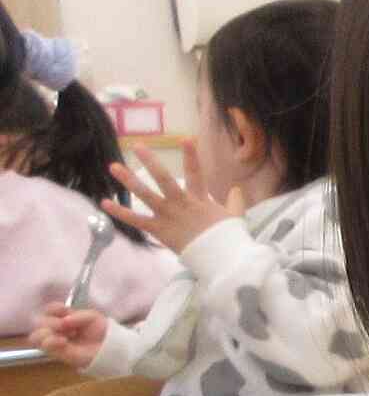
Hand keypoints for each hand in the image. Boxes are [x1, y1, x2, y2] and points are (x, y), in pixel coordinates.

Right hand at [31, 302, 105, 369]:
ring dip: (45, 333)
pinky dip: (50, 342)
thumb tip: (63, 321)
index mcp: (62, 316)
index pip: (49, 309)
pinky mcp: (56, 352)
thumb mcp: (92, 317)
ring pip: (35, 336)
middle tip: (64, 325)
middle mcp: (54, 328)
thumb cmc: (99, 330)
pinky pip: (44, 347)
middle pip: (38, 321)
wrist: (108, 347)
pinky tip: (63, 342)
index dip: (54, 308)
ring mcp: (53, 341)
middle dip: (50, 322)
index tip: (64, 310)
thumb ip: (78, 316)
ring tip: (63, 336)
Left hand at [104, 148, 243, 253]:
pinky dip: (120, 212)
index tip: (185, 138)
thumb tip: (236, 189)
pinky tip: (104, 203)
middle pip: (163, 178)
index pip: (195, 173)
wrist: (220, 257)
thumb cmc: (228, 238)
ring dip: (129, 180)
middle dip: (150, 161)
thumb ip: (234, 202)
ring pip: (145, 194)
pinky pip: (136, 220)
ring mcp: (168, 215)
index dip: (191, 155)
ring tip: (114, 167)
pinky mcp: (158, 230)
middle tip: (137, 146)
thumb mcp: (234, 217)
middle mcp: (181, 203)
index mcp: (200, 199)